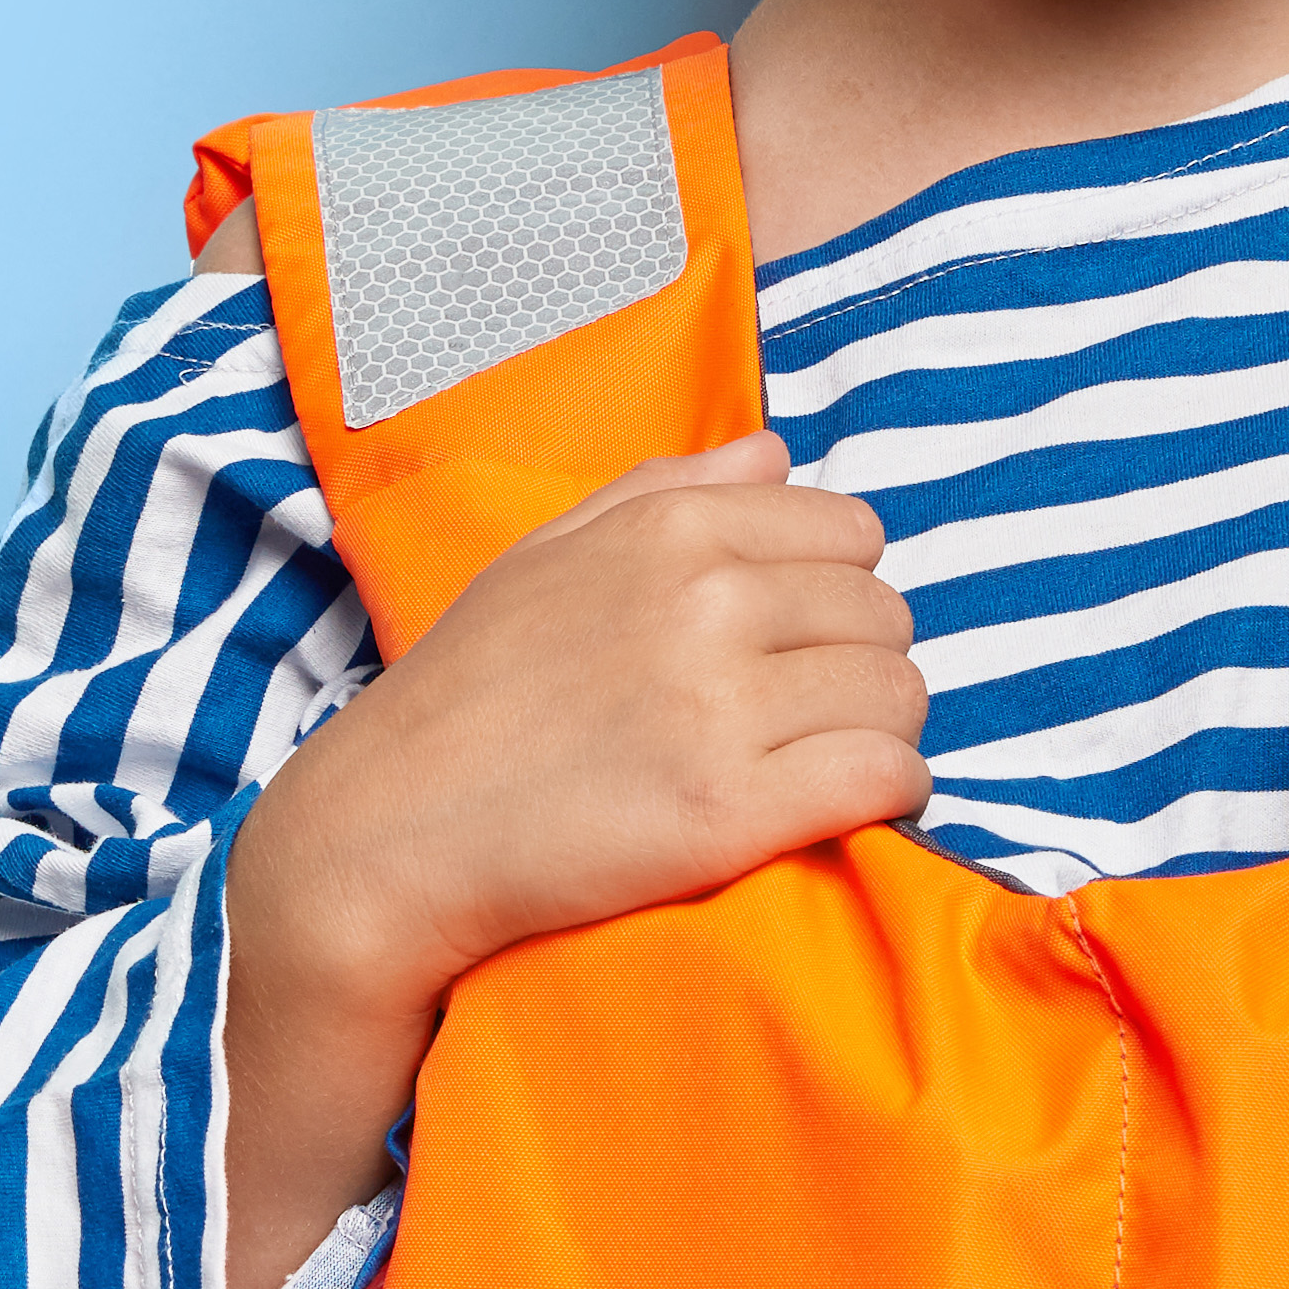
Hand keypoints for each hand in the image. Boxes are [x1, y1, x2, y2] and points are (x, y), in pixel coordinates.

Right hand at [217, 437, 924, 1288]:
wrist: (389, 835)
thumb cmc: (466, 695)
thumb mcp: (545, 556)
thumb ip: (666, 492)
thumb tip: (777, 454)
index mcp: (670, 529)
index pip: (851, 534)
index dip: (835, 592)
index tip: (793, 644)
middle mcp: (706, 601)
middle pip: (885, 617)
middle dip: (858, 666)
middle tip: (799, 718)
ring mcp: (721, 706)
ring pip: (899, 699)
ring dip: (875, 734)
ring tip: (811, 766)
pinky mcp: (732, 811)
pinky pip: (886, 778)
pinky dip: (883, 797)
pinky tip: (834, 810)